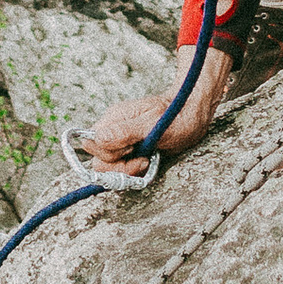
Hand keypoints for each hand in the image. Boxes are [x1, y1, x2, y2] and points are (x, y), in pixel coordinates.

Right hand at [74, 46, 230, 169]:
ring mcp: (120, 140)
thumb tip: (99, 138)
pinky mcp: (128, 149)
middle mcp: (113, 129)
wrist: (190, 112)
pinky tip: (146, 162)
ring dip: (126, 171)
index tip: (132, 150)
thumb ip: (125, 131)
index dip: (109, 154)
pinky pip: (120, 168)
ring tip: (145, 161)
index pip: (92, 144)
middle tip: (142, 159)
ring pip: (107, 168)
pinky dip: (132, 171)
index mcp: (114, 118)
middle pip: (97, 160)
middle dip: (119, 167)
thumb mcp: (153, 124)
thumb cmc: (176, 115)